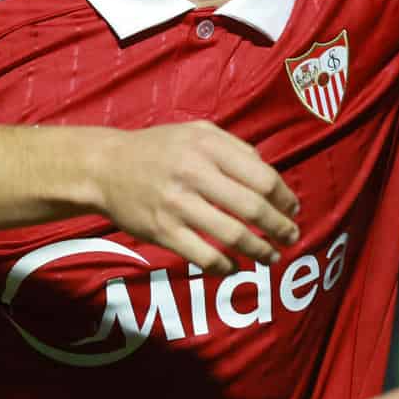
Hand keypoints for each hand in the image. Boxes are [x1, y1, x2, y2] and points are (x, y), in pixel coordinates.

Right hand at [93, 121, 300, 273]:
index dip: (284, 198)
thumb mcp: (195, 131)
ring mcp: (177, 204)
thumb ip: (234, 146)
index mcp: (207, 146)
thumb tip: (268, 172)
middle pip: (253, 208)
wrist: (105, 167)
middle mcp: (193, 174)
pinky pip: (204, 256)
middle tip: (292, 236)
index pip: (262, 177)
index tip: (293, 209)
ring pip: (233, 236)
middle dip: (280, 227)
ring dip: (260, 250)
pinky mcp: (162, 231)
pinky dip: (226, 266)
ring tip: (272, 256)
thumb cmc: (157, 148)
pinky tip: (235, 267)